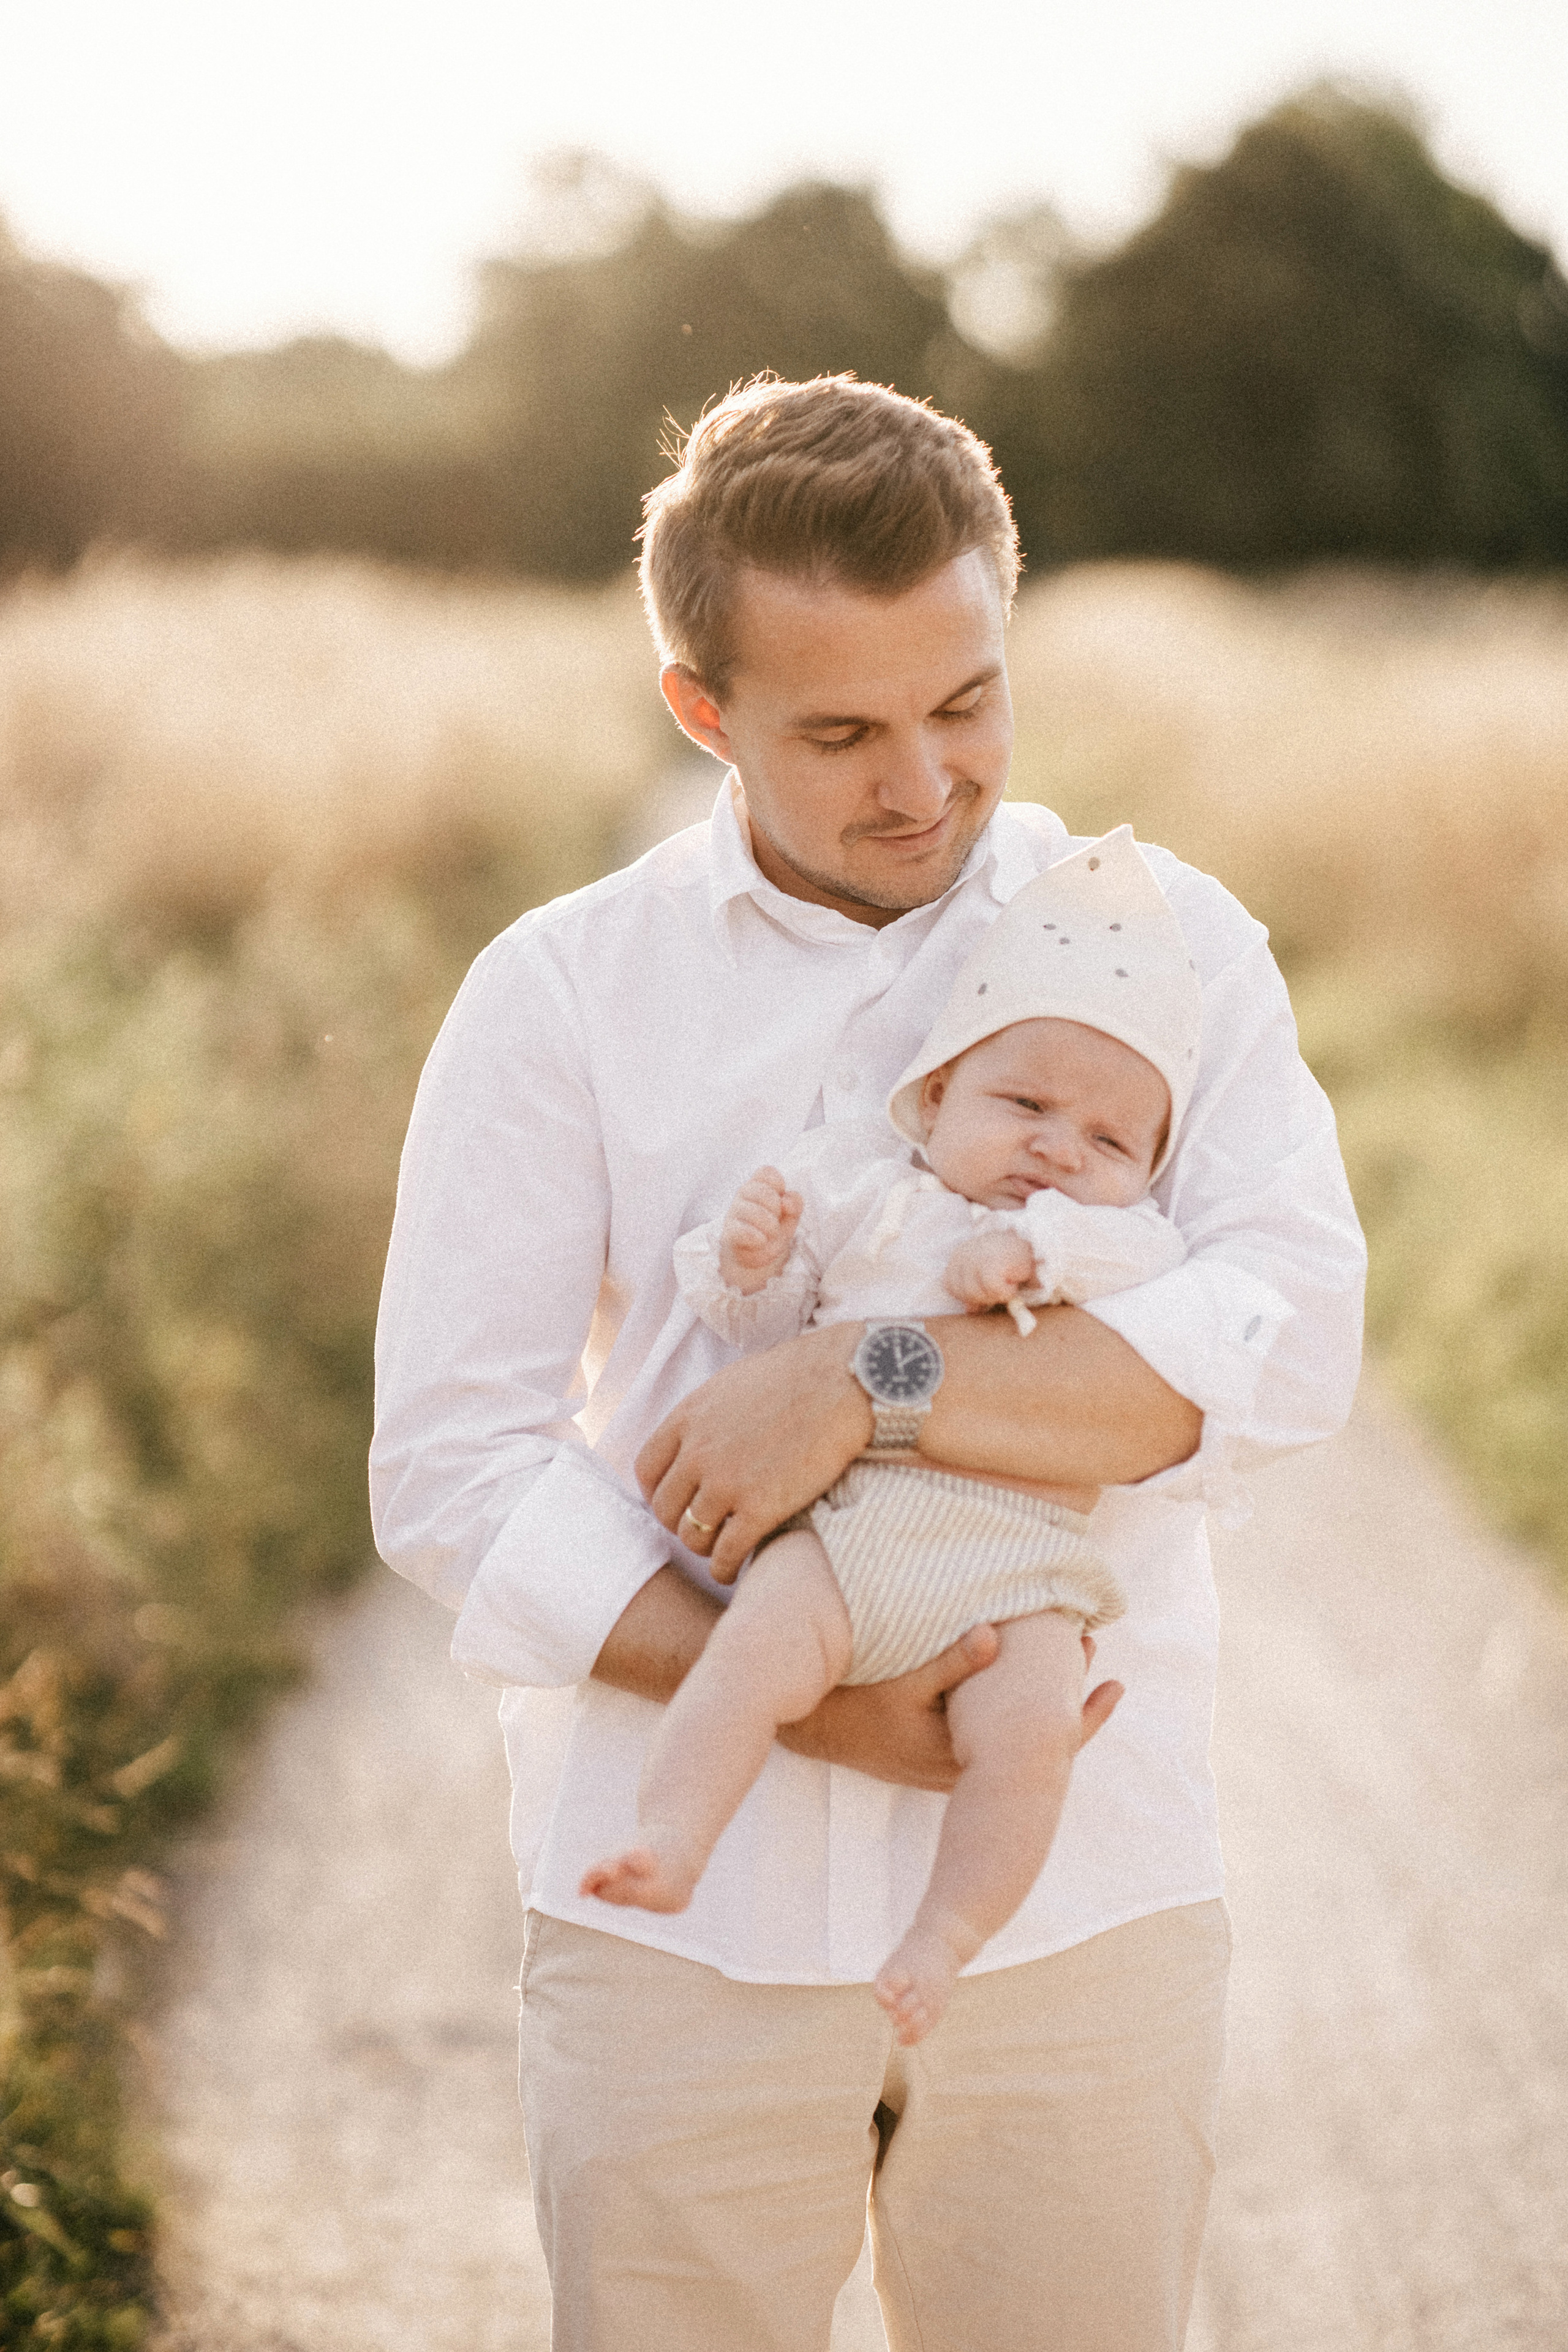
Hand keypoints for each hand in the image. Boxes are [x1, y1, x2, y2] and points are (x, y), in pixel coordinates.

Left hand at [638, 1323, 870, 1580]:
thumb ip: (707, 1416)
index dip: (657, 1492)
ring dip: (703, 1548)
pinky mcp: (758, 1509)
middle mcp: (698, 1453)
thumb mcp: (733, 1385)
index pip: (647, 1469)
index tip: (675, 1502)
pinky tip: (733, 1568)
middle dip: (679, 1523)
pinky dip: (724, 1568)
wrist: (843, 1383)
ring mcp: (726, 1483)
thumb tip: (700, 1437)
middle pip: (665, 1508)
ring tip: (718, 1550)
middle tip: (700, 1528)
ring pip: (691, 1536)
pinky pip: (725, 1554)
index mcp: (688, 1418)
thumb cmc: (798, 1376)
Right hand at [718, 1166, 803, 1294]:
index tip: (781, 1201)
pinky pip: (739, 1230)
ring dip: (768, 1224)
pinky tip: (761, 1240)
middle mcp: (744, 1195)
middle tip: (776, 1220)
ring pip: (750, 1210)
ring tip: (771, 1233)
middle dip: (775, 1206)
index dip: (778, 1184)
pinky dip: (754, 1235)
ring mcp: (734, 1213)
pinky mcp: (729, 1232)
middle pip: (760, 1190)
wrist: (757, 1256)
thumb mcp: (790, 1216)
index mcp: (759, 1185)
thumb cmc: (772, 1229)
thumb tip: (786, 1201)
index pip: (766, 1172)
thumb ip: (794, 1204)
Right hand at [777, 1625, 1122, 1790]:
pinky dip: (1015, 1705)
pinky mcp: (938, 1751)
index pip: (1040, 1749)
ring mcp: (951, 1764)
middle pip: (1036, 1747)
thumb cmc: (855, 1701)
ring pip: (1015, 1742)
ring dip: (1042, 1698)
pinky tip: (1021, 1669)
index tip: (1108, 1678)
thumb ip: (947, 1661)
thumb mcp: (900, 1679)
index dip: (1080, 1717)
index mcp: (966, 1758)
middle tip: (1092, 1646)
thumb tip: (992, 1636)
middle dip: (1069, 1700)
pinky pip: (992, 1732)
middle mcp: (965, 1770)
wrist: (809, 1724)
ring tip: (1074, 1652)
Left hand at [944, 1230, 1035, 1311]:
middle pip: (963, 1292)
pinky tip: (1015, 1280)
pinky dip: (1006, 1292)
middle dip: (984, 1297)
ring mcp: (975, 1256)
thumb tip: (970, 1310)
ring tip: (1009, 1281)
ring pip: (976, 1294)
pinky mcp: (991, 1262)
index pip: (950, 1285)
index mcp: (959, 1255)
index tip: (987, 1289)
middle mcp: (963, 1253)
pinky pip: (993, 1290)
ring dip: (996, 1295)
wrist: (1038, 1244)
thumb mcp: (988, 1276)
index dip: (968, 1295)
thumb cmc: (1012, 1261)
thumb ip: (975, 1290)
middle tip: (1002, 1286)